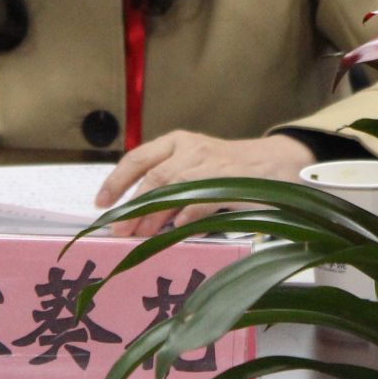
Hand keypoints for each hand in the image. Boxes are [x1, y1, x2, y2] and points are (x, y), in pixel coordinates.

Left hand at [93, 131, 315, 236]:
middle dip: (132, 207)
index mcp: (177, 141)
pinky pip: (200, 201)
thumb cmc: (229, 169)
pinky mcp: (230, 183)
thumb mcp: (194, 164)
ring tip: (141, 236)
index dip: (116, 182)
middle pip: (152, 177)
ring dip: (153, 216)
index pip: (137, 158)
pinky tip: (174, 231)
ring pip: (172, 189)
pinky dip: (184, 217)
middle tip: (119, 231)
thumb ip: (167, 180)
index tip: (100, 204)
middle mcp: (191, 149)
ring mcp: (211, 165)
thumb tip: (134, 214)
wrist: (277, 163)